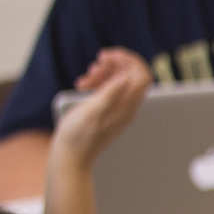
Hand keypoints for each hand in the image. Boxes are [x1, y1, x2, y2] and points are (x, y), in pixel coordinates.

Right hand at [49, 48, 151, 165]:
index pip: (142, 76)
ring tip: (83, 80)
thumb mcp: (91, 111)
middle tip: (94, 67)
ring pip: (119, 81)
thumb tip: (126, 78)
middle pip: (131, 75)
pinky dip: (98, 83)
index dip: (128, 60)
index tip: (107, 56)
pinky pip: (110, 90)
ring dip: (102, 73)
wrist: (72, 158)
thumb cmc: (78, 137)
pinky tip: (82, 86)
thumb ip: (109, 94)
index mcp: (127, 107)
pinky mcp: (109, 112)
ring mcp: (119, 110)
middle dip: (112, 65)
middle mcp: (128, 108)